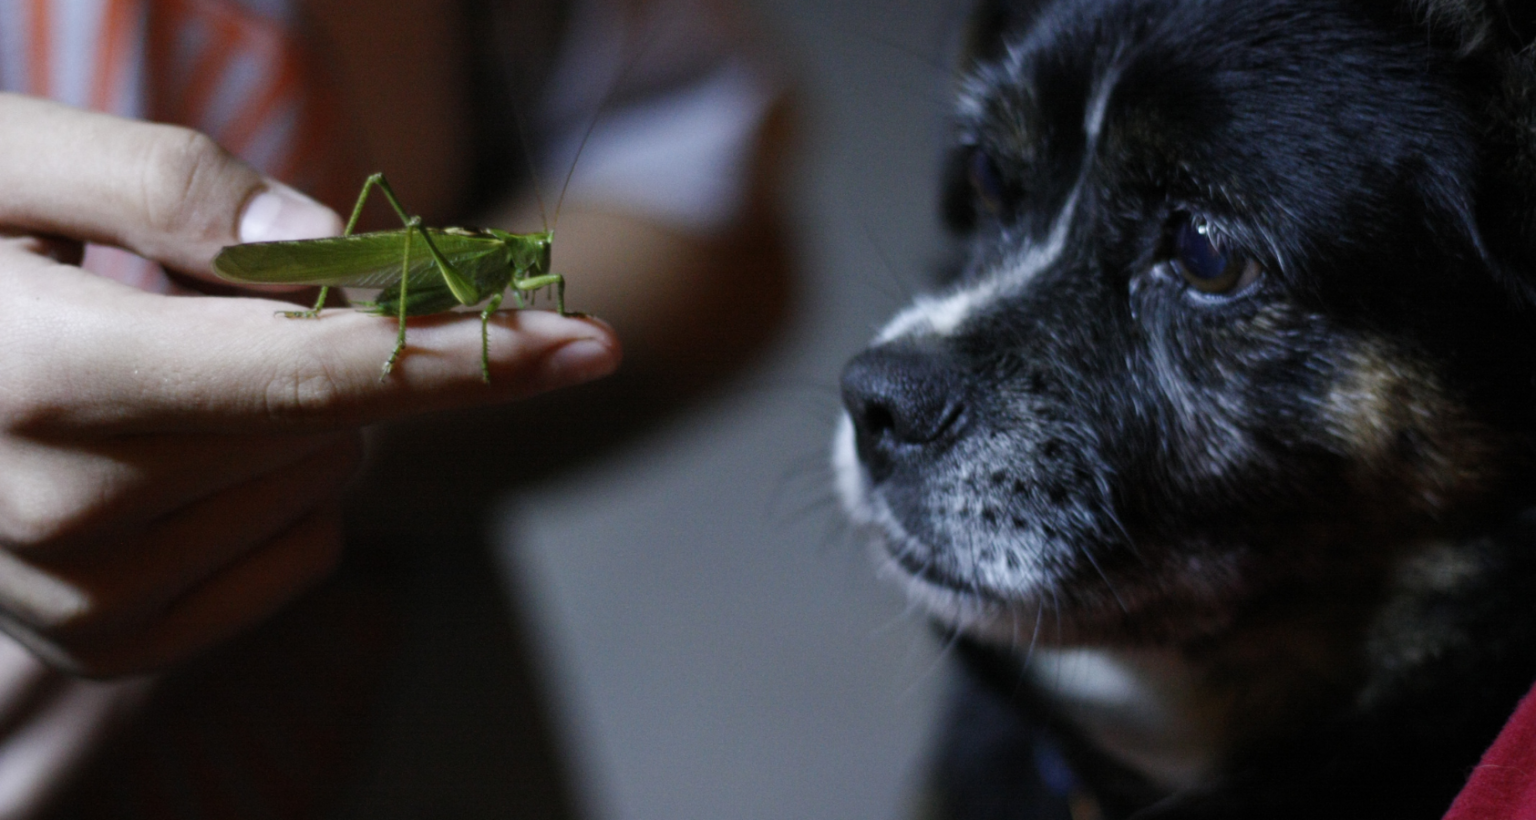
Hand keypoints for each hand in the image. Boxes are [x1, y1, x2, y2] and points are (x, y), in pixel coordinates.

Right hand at [0, 94, 619, 675]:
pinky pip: (298, 555)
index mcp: (45, 378)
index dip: (470, 352)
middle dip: (337, 344)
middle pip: (334, 420)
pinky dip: (280, 491)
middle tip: (238, 294)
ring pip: (323, 483)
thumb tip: (330, 252)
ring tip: (165, 368)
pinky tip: (177, 449)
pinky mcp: (109, 644)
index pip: (317, 371)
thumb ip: (168, 187)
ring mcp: (85, 600)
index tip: (588, 340)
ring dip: (297, 414)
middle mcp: (65, 515)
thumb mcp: (5, 159)